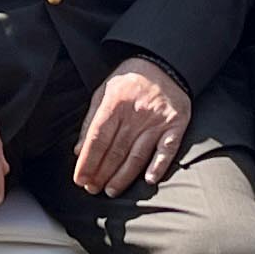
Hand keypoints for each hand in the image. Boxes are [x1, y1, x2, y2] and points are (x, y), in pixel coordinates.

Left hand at [73, 55, 191, 195]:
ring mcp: (157, 120)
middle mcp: (136, 113)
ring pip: (137, 155)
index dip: (87, 162)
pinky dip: (158, 166)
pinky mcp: (176, 125)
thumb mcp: (104, 91)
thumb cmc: (130, 79)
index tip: (80, 179)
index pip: (97, 139)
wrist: (164, 63)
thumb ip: (91, 121)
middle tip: (92, 190)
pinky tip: (149, 180)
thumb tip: (78, 150)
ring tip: (111, 190)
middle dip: (101, 173)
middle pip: (116, 151)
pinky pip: (167, 150)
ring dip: (123, 177)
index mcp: (115, 103)